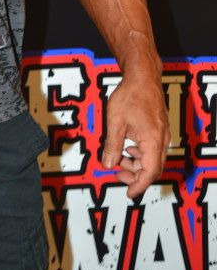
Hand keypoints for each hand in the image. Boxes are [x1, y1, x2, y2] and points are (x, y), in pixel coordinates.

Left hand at [101, 71, 169, 198]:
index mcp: (153, 140)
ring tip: (119, 161)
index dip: (139, 185)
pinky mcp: (159, 129)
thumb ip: (112, 145)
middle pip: (152, 168)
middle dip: (136, 176)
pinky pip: (152, 148)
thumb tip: (107, 164)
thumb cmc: (130, 94)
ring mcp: (162, 134)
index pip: (150, 172)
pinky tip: (128, 148)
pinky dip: (140, 153)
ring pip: (152, 159)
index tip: (129, 193)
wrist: (143, 76)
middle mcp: (161, 140)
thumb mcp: (115, 121)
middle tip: (118, 175)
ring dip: (137, 164)